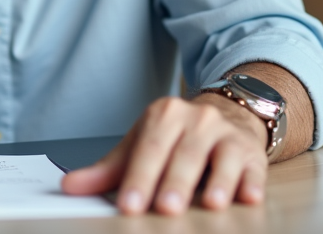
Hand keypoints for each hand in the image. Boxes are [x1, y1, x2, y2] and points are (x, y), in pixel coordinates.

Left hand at [61, 93, 267, 214]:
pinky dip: (251, 183)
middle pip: (184, 154)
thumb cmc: (177, 137)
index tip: (129, 205)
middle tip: (165, 208)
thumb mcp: (141, 145)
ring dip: (217, 182)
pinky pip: (253, 168)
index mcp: (164, 116)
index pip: (149, 148)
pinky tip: (248, 197)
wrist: (227, 115)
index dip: (139, 177)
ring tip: (211, 203)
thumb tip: (69, 187)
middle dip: (175, 183)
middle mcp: (197, 120)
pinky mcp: (251, 152)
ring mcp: (226, 134)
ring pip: (222, 158)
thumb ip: (108, 170)